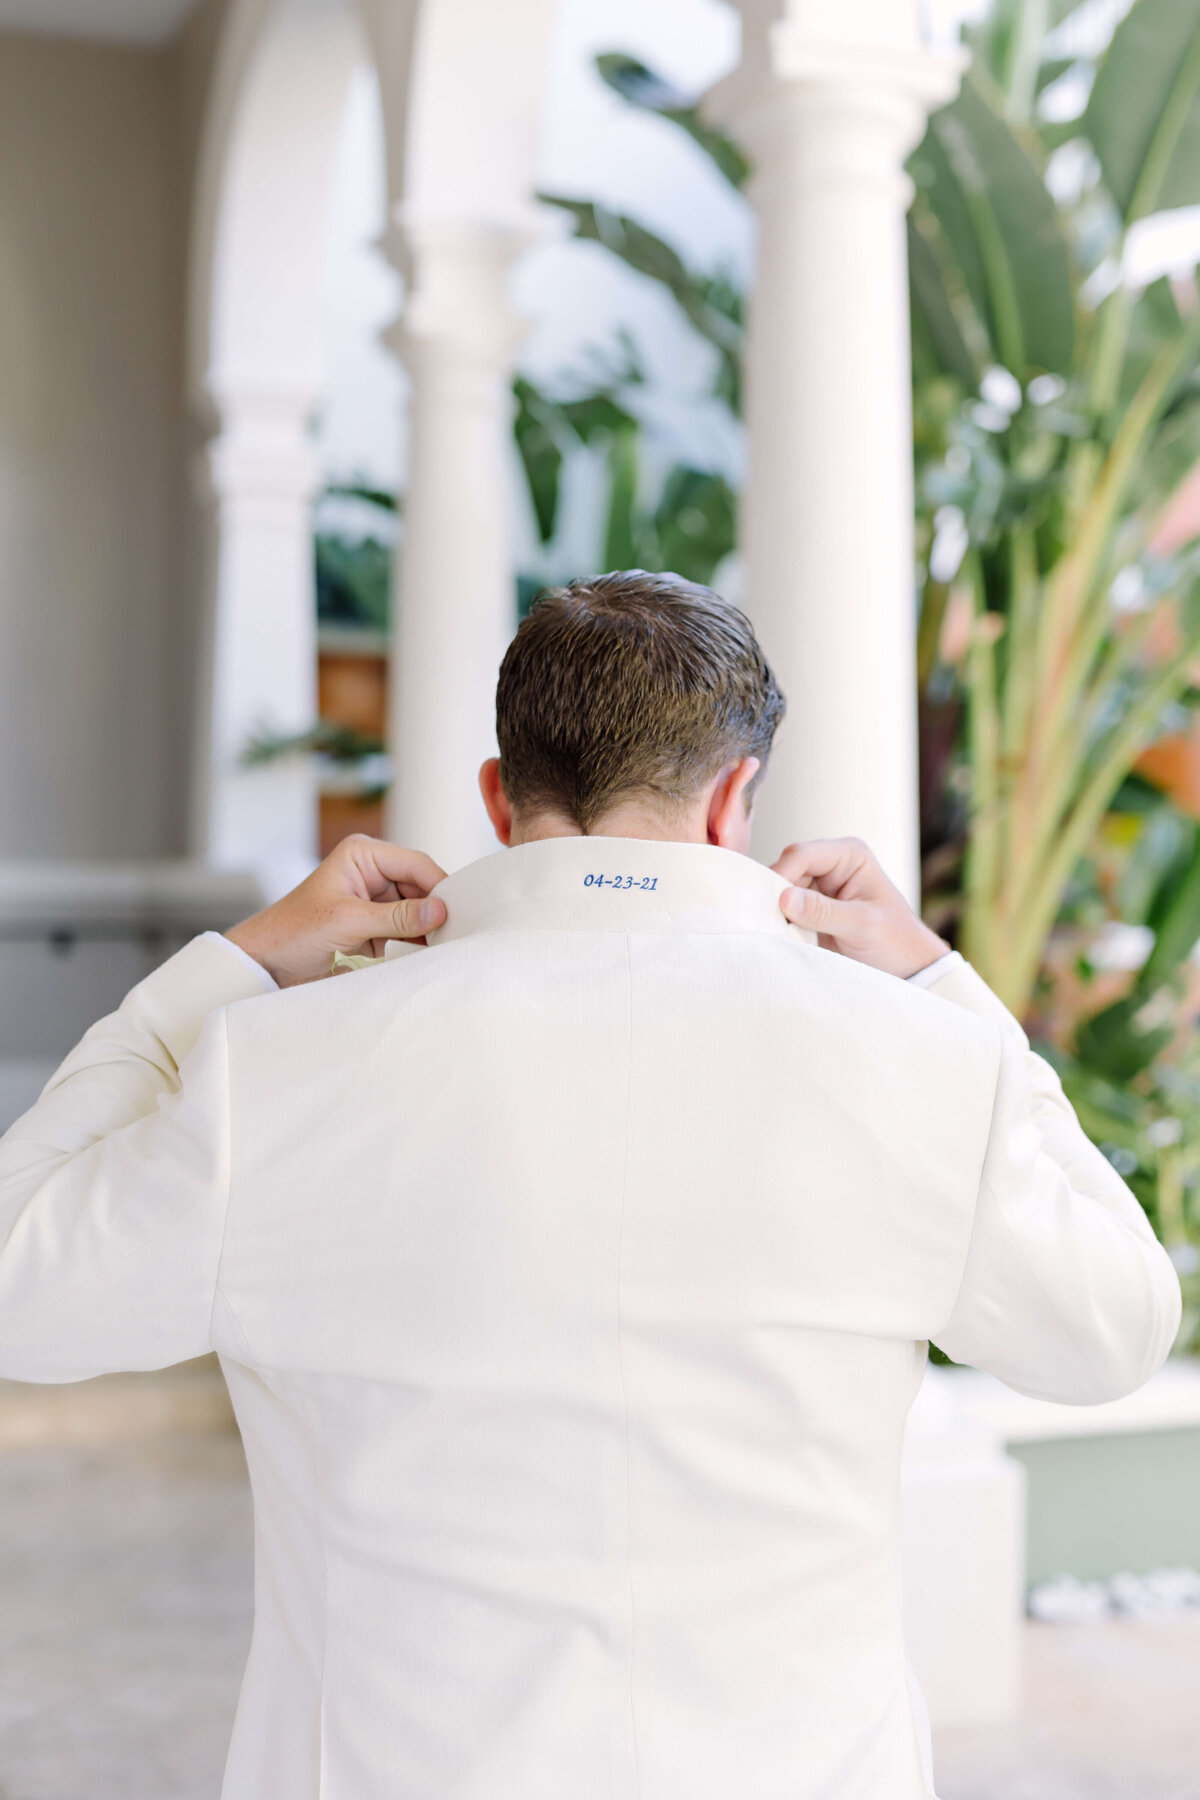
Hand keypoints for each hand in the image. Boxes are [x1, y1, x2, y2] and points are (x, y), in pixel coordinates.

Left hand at [225, 836, 447, 987]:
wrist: (265, 962)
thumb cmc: (295, 931)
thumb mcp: (349, 922)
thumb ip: (397, 918)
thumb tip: (441, 911)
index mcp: (363, 854)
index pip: (415, 864)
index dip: (438, 887)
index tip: (457, 912)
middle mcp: (371, 871)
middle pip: (420, 887)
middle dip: (433, 910)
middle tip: (453, 934)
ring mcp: (373, 898)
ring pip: (415, 910)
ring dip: (423, 929)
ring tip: (439, 947)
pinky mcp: (373, 922)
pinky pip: (404, 928)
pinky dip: (412, 942)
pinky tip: (420, 954)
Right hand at [773, 837, 949, 979]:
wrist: (906, 969)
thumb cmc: (896, 940)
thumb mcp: (862, 925)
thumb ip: (823, 912)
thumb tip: (784, 898)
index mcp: (849, 856)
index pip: (802, 855)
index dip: (783, 874)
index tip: (774, 904)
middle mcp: (830, 867)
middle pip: (786, 871)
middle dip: (777, 895)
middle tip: (770, 922)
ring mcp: (818, 890)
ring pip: (780, 893)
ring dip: (776, 912)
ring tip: (779, 932)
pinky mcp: (810, 913)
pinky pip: (784, 912)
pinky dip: (780, 924)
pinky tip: (782, 937)